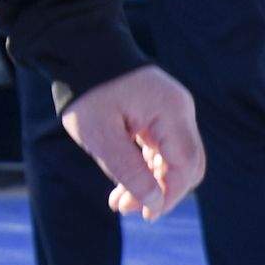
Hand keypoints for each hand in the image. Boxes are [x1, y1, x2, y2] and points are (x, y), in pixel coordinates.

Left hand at [60, 64, 204, 220]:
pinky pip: (160, 149)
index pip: (186, 164)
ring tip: (119, 203)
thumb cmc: (88, 91)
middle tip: (127, 209)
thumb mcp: (100, 134)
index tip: (146, 214)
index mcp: (171, 111)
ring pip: (172, 159)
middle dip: (160, 192)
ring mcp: (171, 111)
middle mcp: (179, 110)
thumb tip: (154, 204)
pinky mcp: (158, 114)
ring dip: (149, 183)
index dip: (169, 194)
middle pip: (185, 164)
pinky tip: (122, 187)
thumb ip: (128, 170)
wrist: (79, 51)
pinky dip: (144, 168)